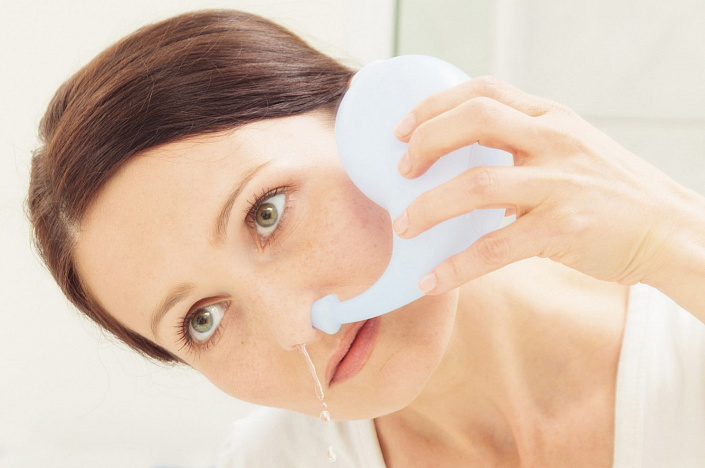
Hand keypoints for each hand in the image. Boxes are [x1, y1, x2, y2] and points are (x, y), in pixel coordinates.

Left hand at [391, 76, 700, 297]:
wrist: (668, 229)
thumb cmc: (610, 191)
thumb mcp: (571, 148)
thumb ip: (524, 144)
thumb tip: (460, 160)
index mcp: (552, 118)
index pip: (484, 91)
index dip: (435, 105)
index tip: (402, 128)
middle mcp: (555, 141)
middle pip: (475, 120)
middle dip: (426, 142)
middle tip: (400, 171)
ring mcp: (560, 184)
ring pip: (476, 184)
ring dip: (429, 207)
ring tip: (403, 226)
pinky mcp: (563, 229)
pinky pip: (495, 247)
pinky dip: (457, 265)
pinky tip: (432, 280)